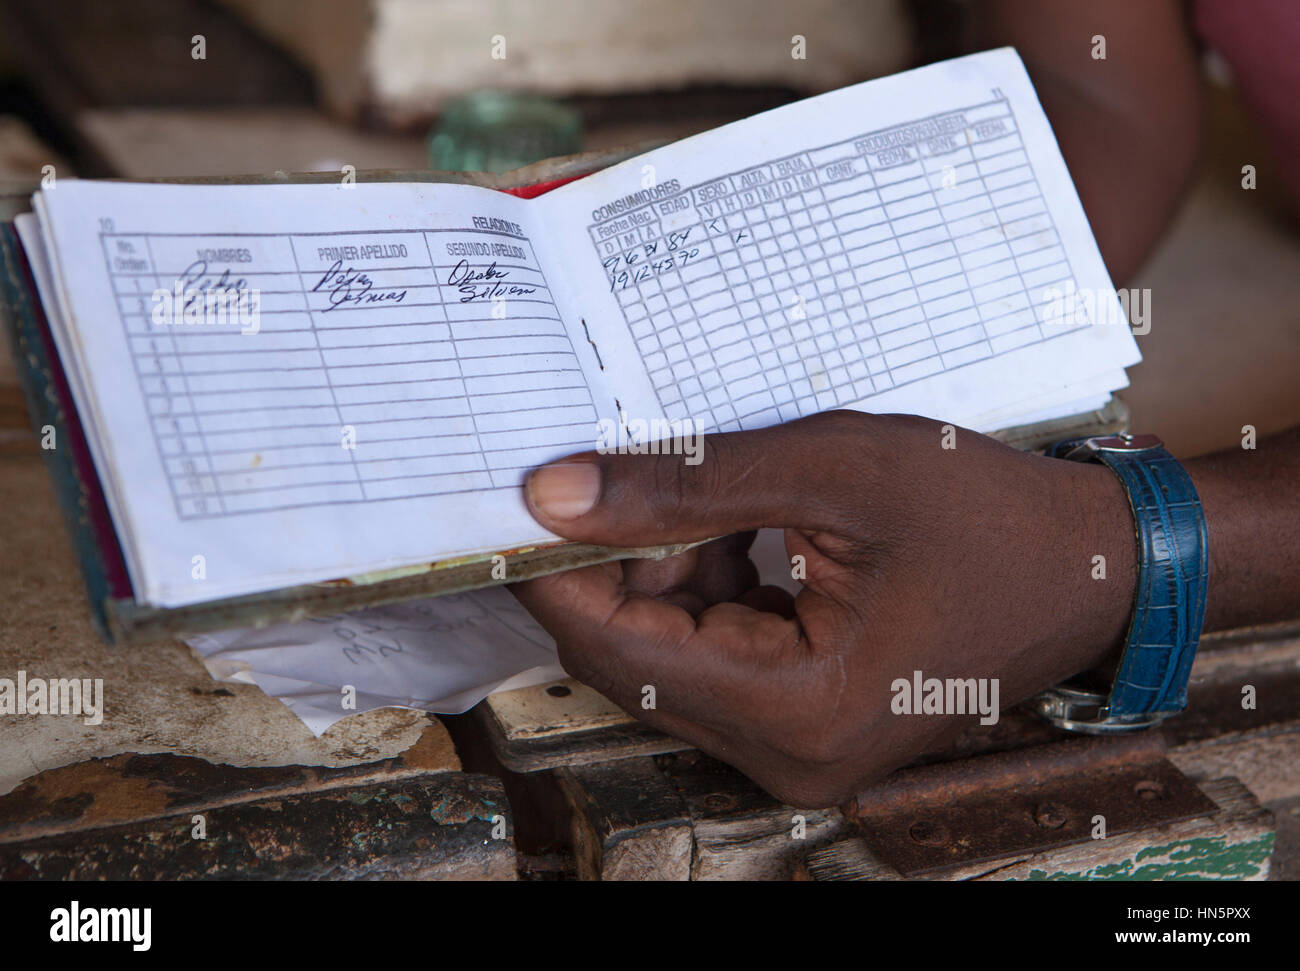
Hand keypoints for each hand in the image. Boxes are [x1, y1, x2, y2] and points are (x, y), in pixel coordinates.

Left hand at [511, 411, 1136, 806]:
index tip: (519, 500)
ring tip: (707, 484)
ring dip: (665, 568)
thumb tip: (554, 495)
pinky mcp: (809, 716)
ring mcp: (798, 742)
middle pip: (640, 658)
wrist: (1098, 564)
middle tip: (612, 467)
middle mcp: (788, 752)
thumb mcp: (835, 473)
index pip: (620, 651)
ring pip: (673, 652)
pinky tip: (734, 521)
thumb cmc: (990, 516)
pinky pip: (718, 652)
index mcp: (796, 712)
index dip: (558, 574)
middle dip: (618, 562)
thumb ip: (686, 484)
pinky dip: (706, 585)